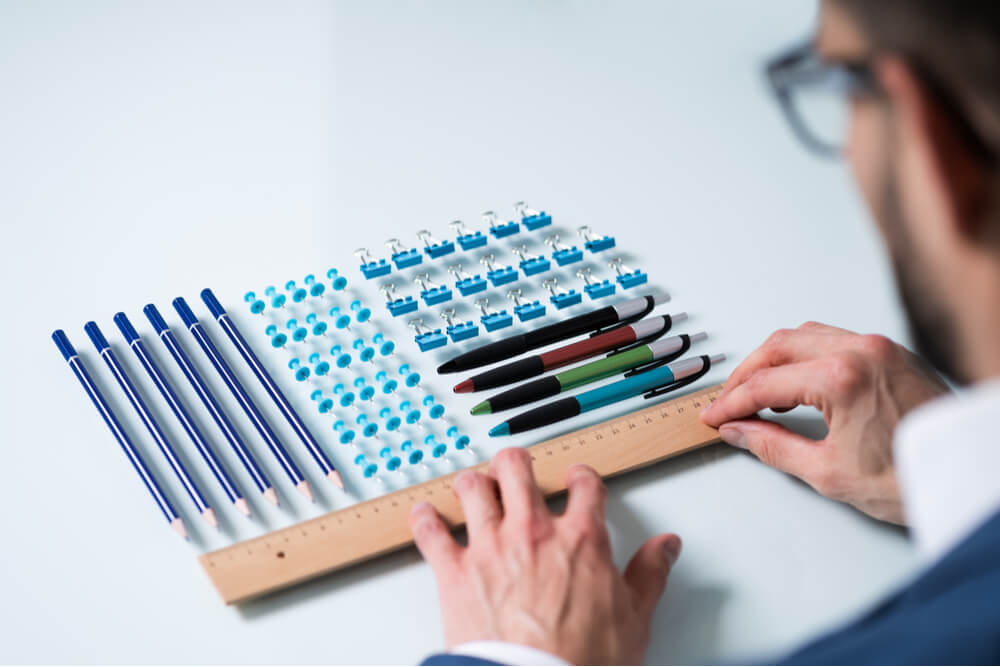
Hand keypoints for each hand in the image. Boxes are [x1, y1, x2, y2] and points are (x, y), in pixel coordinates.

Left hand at [409, 448, 681, 664]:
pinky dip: (425, 520)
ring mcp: (490, 546)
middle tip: (516, 469)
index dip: (581, 475)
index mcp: (579, 538)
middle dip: (516, 463)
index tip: (578, 479)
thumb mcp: (634, 618)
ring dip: (473, 483)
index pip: (583, 484)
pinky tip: (424, 514)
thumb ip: (649, 574)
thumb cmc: (581, 659)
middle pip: (517, 468)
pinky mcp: (455, 571)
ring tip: (475, 486)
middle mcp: (532, 531)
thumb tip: (666, 548)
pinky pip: (431, 532)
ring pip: (473, 488)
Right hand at [700, 321, 947, 522]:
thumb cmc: (913, 478)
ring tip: (757, 391)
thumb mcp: (829, 474)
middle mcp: (860, 351)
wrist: (970, 476)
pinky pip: (833, 338)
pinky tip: (795, 379)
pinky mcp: (891, 352)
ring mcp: (878, 347)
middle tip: (727, 401)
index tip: (714, 417)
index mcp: (841, 378)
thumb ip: (773, 446)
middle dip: (746, 373)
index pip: (766, 384)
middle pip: (779, 346)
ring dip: (773, 359)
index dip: (732, 403)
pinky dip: (803, 355)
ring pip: (805, 336)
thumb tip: (739, 431)